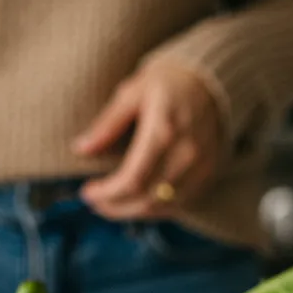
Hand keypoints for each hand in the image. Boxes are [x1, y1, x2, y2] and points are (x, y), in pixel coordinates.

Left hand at [73, 60, 222, 219]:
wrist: (211, 80)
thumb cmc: (167, 83)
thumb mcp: (132, 93)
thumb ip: (107, 124)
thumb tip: (81, 148)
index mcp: (164, 131)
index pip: (132, 179)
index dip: (107, 193)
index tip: (87, 192)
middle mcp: (186, 153)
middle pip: (146, 198)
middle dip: (115, 207)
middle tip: (94, 202)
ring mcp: (201, 165)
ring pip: (163, 206)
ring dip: (132, 212)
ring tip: (110, 205)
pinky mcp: (209, 172)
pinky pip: (180, 203)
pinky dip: (154, 209)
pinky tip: (135, 203)